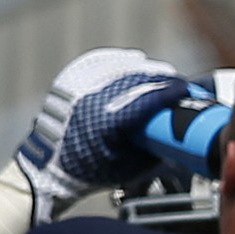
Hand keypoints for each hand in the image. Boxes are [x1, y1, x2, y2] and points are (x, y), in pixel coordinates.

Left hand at [15, 49, 184, 224]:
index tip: (185, 90)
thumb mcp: (129, 168)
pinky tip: (133, 60)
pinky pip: (97, 61)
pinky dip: (118, 59)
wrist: (49, 167)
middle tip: (177, 81)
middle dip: (160, 77)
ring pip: (117, 66)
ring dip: (142, 67)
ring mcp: (77, 87)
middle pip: (134, 78)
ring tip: (160, 71)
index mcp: (107, 123)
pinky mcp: (69, 81)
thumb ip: (154, 149)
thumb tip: (176, 133)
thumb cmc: (88, 172)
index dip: (169, 92)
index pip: (146, 98)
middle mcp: (90, 99)